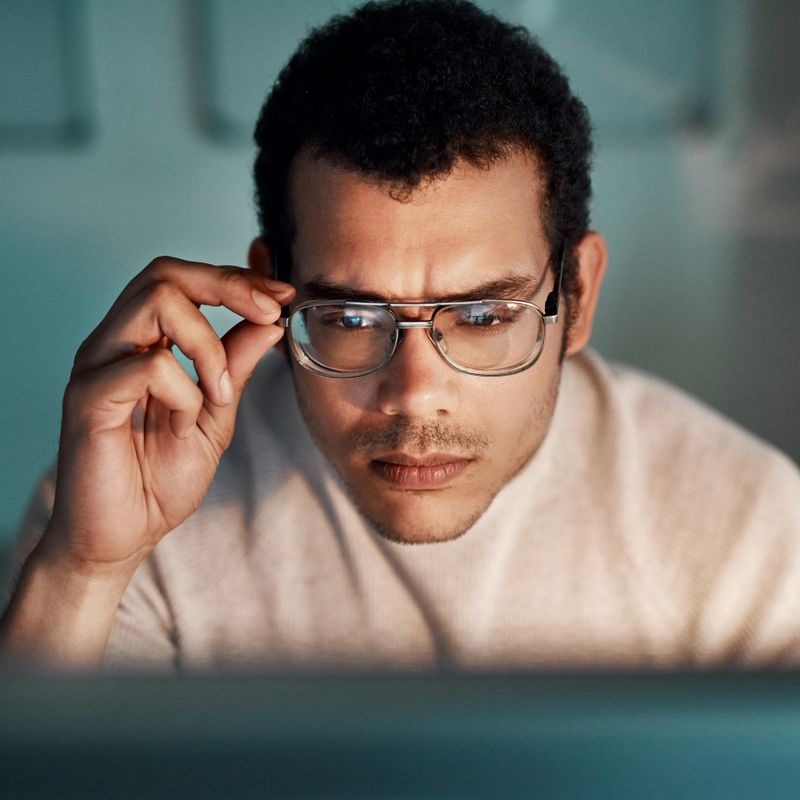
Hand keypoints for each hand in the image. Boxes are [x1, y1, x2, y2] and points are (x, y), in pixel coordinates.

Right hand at [41, 256, 294, 574]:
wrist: (124, 536)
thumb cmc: (160, 479)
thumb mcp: (216, 415)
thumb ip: (236, 365)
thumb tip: (269, 320)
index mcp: (140, 342)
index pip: (182, 280)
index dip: (236, 279)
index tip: (283, 297)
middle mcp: (113, 344)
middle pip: (164, 273)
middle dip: (228, 286)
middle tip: (270, 315)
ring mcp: (96, 367)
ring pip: (156, 302)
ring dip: (208, 346)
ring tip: (219, 394)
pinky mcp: (86, 399)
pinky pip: (148, 365)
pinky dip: (184, 393)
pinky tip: (181, 427)